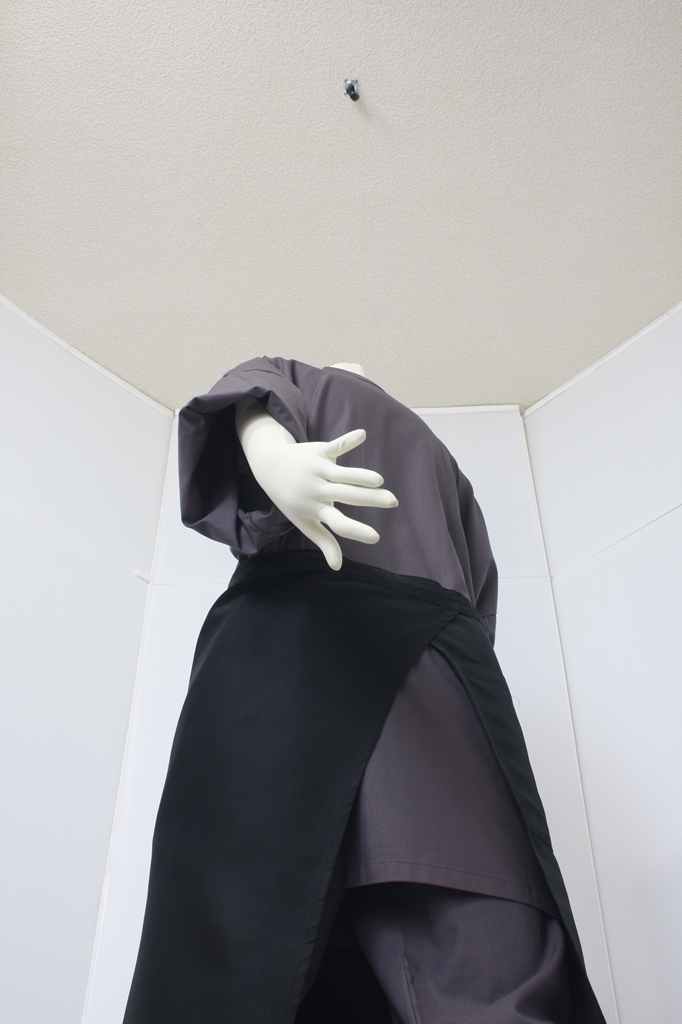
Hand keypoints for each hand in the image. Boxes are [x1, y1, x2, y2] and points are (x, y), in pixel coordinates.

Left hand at [235, 399, 397, 569]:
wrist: (270, 467)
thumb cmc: (292, 499)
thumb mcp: (304, 522)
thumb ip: (324, 541)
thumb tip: (337, 567)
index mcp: (316, 509)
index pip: (337, 523)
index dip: (355, 530)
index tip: (375, 537)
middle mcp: (317, 489)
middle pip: (346, 496)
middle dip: (369, 499)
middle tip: (392, 502)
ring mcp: (318, 469)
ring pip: (343, 474)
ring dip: (361, 476)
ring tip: (379, 481)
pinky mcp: (318, 452)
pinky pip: (334, 446)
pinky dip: (347, 441)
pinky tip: (362, 434)